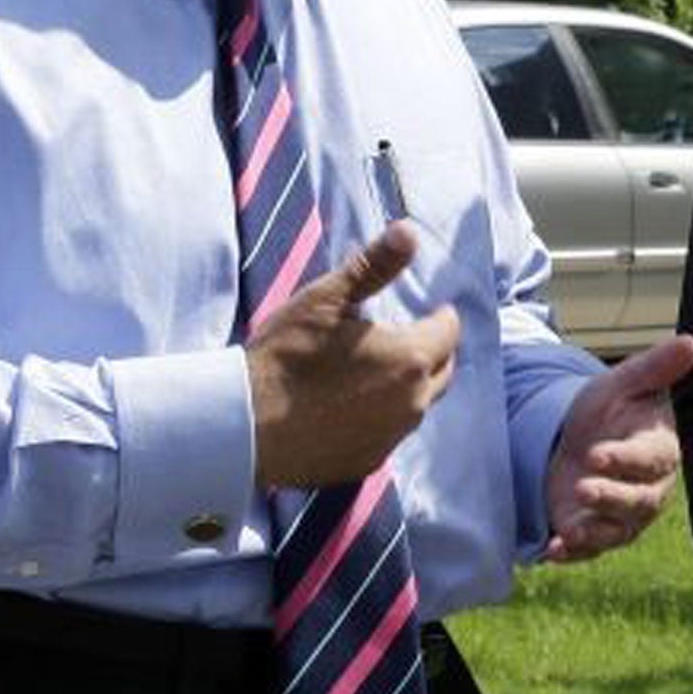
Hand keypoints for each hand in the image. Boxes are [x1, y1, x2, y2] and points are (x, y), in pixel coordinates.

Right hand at [247, 221, 459, 487]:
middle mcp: (412, 403)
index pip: (448, 332)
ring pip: (418, 406)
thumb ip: (374, 266)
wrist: (244, 425)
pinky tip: (356, 407)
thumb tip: (410, 231)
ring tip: (385, 369)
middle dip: (435, 351)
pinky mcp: (367, 462)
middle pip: (442, 372)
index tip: (436, 310)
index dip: (442, 316)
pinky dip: (383, 417)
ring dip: (410, 386)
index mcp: (410, 358)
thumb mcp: (326, 299)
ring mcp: (391, 437)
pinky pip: (389, 434)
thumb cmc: (286, 355)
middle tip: (416, 337)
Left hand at [543, 333, 692, 561]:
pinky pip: (590, 550)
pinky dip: (571, 553)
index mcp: (660, 450)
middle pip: (638, 502)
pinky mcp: (597, 533)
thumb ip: (656, 366)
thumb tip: (692, 342)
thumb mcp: (624, 382)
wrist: (579, 438)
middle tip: (581, 487)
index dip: (626, 460)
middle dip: (611, 498)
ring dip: (594, 532)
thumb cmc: (610, 408)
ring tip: (569, 529)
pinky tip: (551, 551)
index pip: (650, 460)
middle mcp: (649, 489)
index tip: (596, 454)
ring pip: (616, 530)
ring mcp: (624, 516)